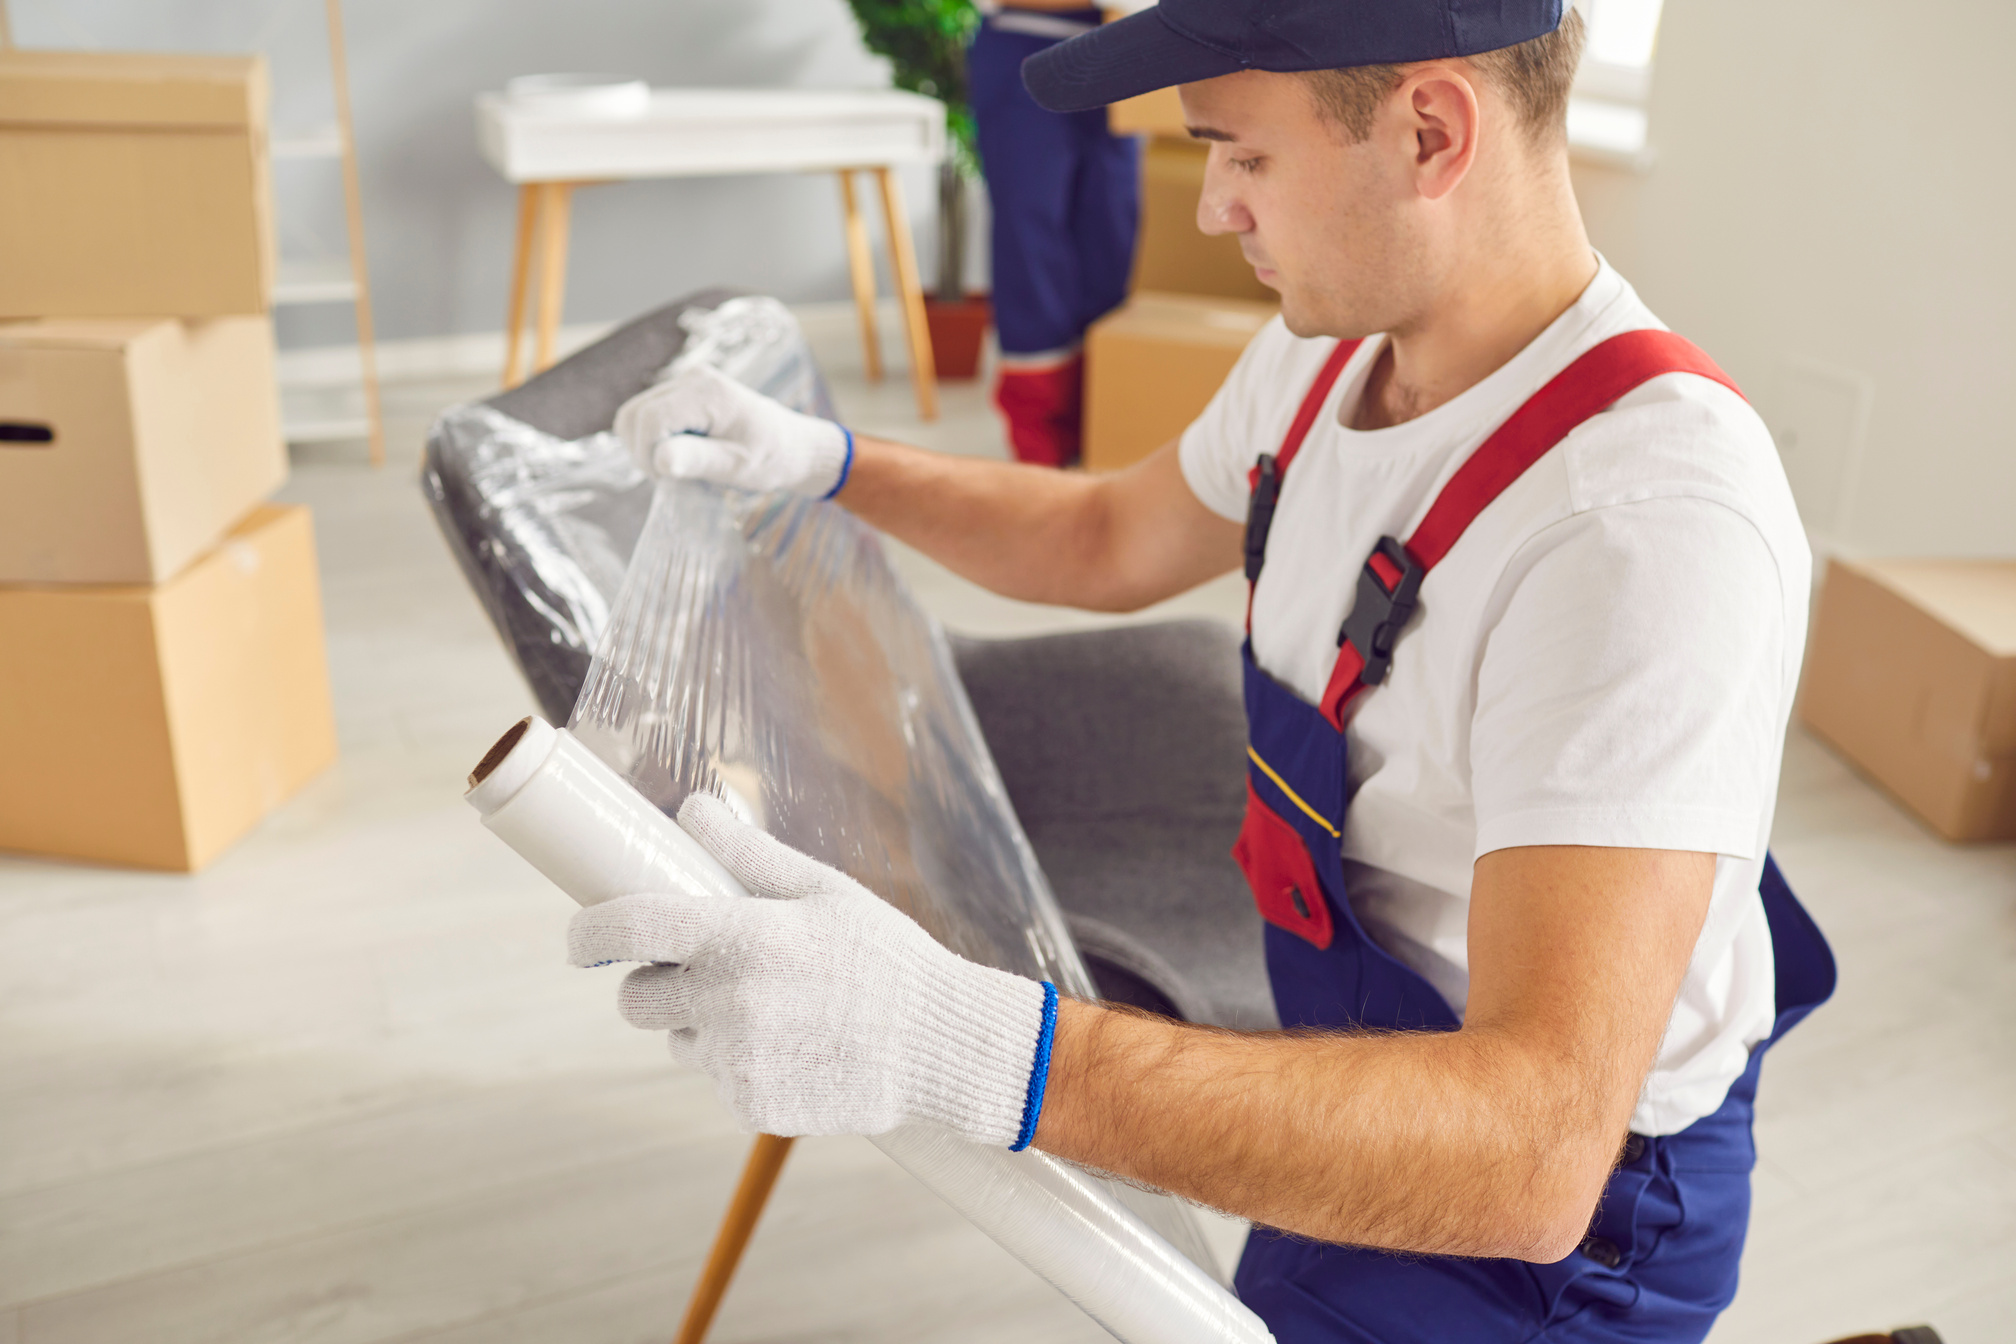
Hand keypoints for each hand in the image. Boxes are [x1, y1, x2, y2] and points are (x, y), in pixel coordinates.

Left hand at [569, 794, 1055, 1144]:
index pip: (628, 927)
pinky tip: (795, 1046)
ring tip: (772, 1010)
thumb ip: (747, 853)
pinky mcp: (750, 1105)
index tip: (579, 936)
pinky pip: (716, 1078)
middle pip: (633, 998)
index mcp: (740, 938)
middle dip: (653, 982)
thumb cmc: (883, 957)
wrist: (941, 1046)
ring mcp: (736, 1061)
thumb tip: (692, 808)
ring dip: (701, 1025)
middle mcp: (728, 1002)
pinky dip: (739, 1063)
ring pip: (677, 1041)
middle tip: (703, 970)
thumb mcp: (822, 891)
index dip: (587, 930)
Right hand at [613, 364, 853, 497]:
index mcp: (706, 392)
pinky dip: (653, 440)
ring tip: (679, 467)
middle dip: (643, 451)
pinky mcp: (682, 394)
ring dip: (646, 447)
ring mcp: (685, 383)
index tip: (669, 479)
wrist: (792, 446)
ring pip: (635, 415)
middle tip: (672, 477)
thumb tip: (660, 459)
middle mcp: (692, 378)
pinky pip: (648, 416)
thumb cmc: (771, 458)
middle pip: (634, 414)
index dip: (647, 454)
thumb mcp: (738, 466)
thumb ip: (699, 460)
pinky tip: (679, 454)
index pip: (648, 419)